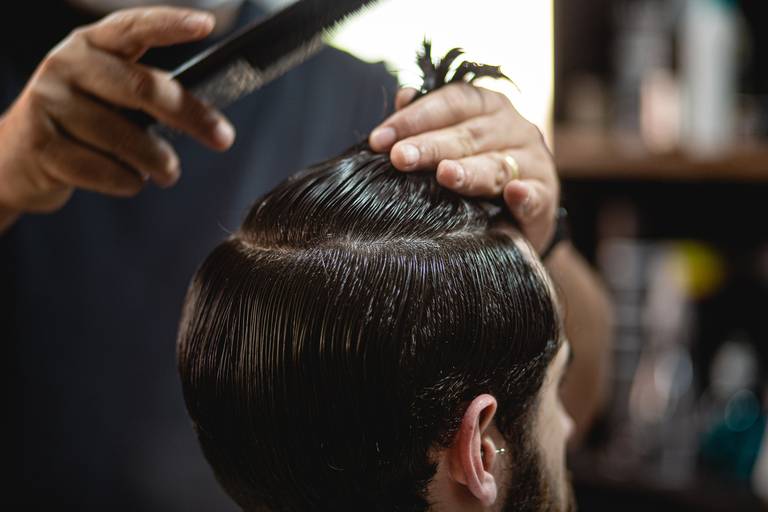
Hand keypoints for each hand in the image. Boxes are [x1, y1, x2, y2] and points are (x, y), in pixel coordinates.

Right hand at [0, 7, 235, 215]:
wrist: (15, 158)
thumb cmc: (80, 124)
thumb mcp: (106, 93)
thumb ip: (145, 91)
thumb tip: (209, 117)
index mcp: (90, 44)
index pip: (134, 26)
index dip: (170, 24)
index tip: (206, 25)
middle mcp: (66, 64)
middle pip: (141, 88)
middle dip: (190, 115)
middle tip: (223, 138)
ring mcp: (49, 103)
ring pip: (125, 138)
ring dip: (159, 161)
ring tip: (168, 172)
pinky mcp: (40, 143)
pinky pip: (103, 170)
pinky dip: (128, 181)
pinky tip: (130, 180)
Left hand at [369, 84, 558, 253]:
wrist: (519, 218)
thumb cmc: (477, 171)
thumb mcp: (453, 144)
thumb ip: (428, 122)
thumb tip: (403, 95)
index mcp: (488, 107)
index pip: (451, 103)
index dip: (415, 118)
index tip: (379, 139)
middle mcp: (514, 127)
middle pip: (468, 134)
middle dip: (430, 146)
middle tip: (398, 158)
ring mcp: (533, 160)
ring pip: (497, 164)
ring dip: (470, 170)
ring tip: (445, 174)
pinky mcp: (546, 195)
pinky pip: (536, 195)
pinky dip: (525, 195)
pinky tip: (513, 194)